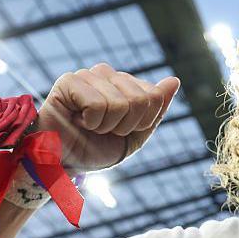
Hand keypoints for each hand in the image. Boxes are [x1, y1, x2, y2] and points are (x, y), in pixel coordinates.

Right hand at [36, 63, 179, 171]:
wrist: (64, 162)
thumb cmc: (95, 148)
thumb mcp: (135, 135)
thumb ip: (156, 109)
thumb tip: (174, 80)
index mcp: (126, 83)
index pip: (155, 97)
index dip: (142, 123)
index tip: (121, 130)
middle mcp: (108, 74)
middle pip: (142, 100)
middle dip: (125, 126)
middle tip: (103, 129)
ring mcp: (88, 75)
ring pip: (120, 104)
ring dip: (106, 126)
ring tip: (89, 125)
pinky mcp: (69, 81)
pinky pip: (98, 105)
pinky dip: (91, 123)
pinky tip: (78, 120)